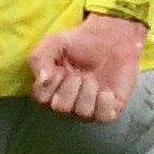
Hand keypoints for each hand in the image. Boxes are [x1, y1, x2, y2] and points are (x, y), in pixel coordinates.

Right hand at [29, 11, 147, 122]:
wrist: (112, 37)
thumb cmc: (80, 42)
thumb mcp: (53, 43)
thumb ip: (40, 58)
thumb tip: (42, 80)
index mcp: (49, 90)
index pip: (41, 98)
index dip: (51, 82)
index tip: (60, 68)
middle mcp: (66, 104)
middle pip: (61, 108)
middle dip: (71, 86)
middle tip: (79, 73)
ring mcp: (88, 109)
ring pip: (82, 113)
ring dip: (89, 91)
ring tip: (93, 77)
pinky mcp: (109, 110)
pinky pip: (103, 117)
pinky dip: (105, 101)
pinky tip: (106, 89)